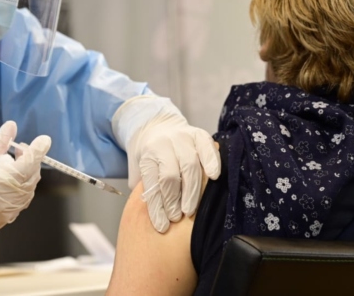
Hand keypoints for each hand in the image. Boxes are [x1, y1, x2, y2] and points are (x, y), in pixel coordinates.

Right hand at [0, 121, 50, 265]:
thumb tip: (10, 128)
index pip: (28, 164)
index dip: (38, 150)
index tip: (44, 140)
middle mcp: (10, 200)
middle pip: (32, 174)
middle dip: (29, 158)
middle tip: (16, 148)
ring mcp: (11, 211)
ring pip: (30, 186)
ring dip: (25, 172)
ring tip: (8, 163)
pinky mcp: (9, 218)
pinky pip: (23, 197)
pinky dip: (20, 185)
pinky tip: (6, 179)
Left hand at [113, 96, 220, 232]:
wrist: (156, 127)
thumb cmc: (151, 158)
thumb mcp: (140, 173)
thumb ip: (147, 190)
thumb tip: (156, 217)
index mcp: (147, 155)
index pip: (151, 183)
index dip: (157, 207)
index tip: (162, 226)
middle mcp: (163, 144)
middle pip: (170, 176)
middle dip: (174, 200)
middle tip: (177, 217)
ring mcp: (182, 137)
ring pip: (189, 165)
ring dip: (192, 190)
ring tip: (190, 209)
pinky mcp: (198, 134)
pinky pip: (207, 148)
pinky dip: (212, 162)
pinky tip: (214, 177)